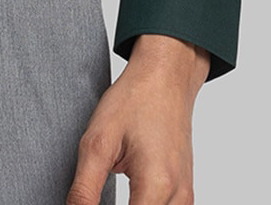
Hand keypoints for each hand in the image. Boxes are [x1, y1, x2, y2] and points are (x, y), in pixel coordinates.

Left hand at [65, 33, 210, 204]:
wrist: (166, 77)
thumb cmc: (135, 100)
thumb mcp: (98, 142)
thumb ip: (84, 189)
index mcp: (156, 185)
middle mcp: (178, 197)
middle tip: (90, 198)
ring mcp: (185, 197)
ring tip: (104, 197)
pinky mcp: (185, 193)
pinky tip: (127, 199)